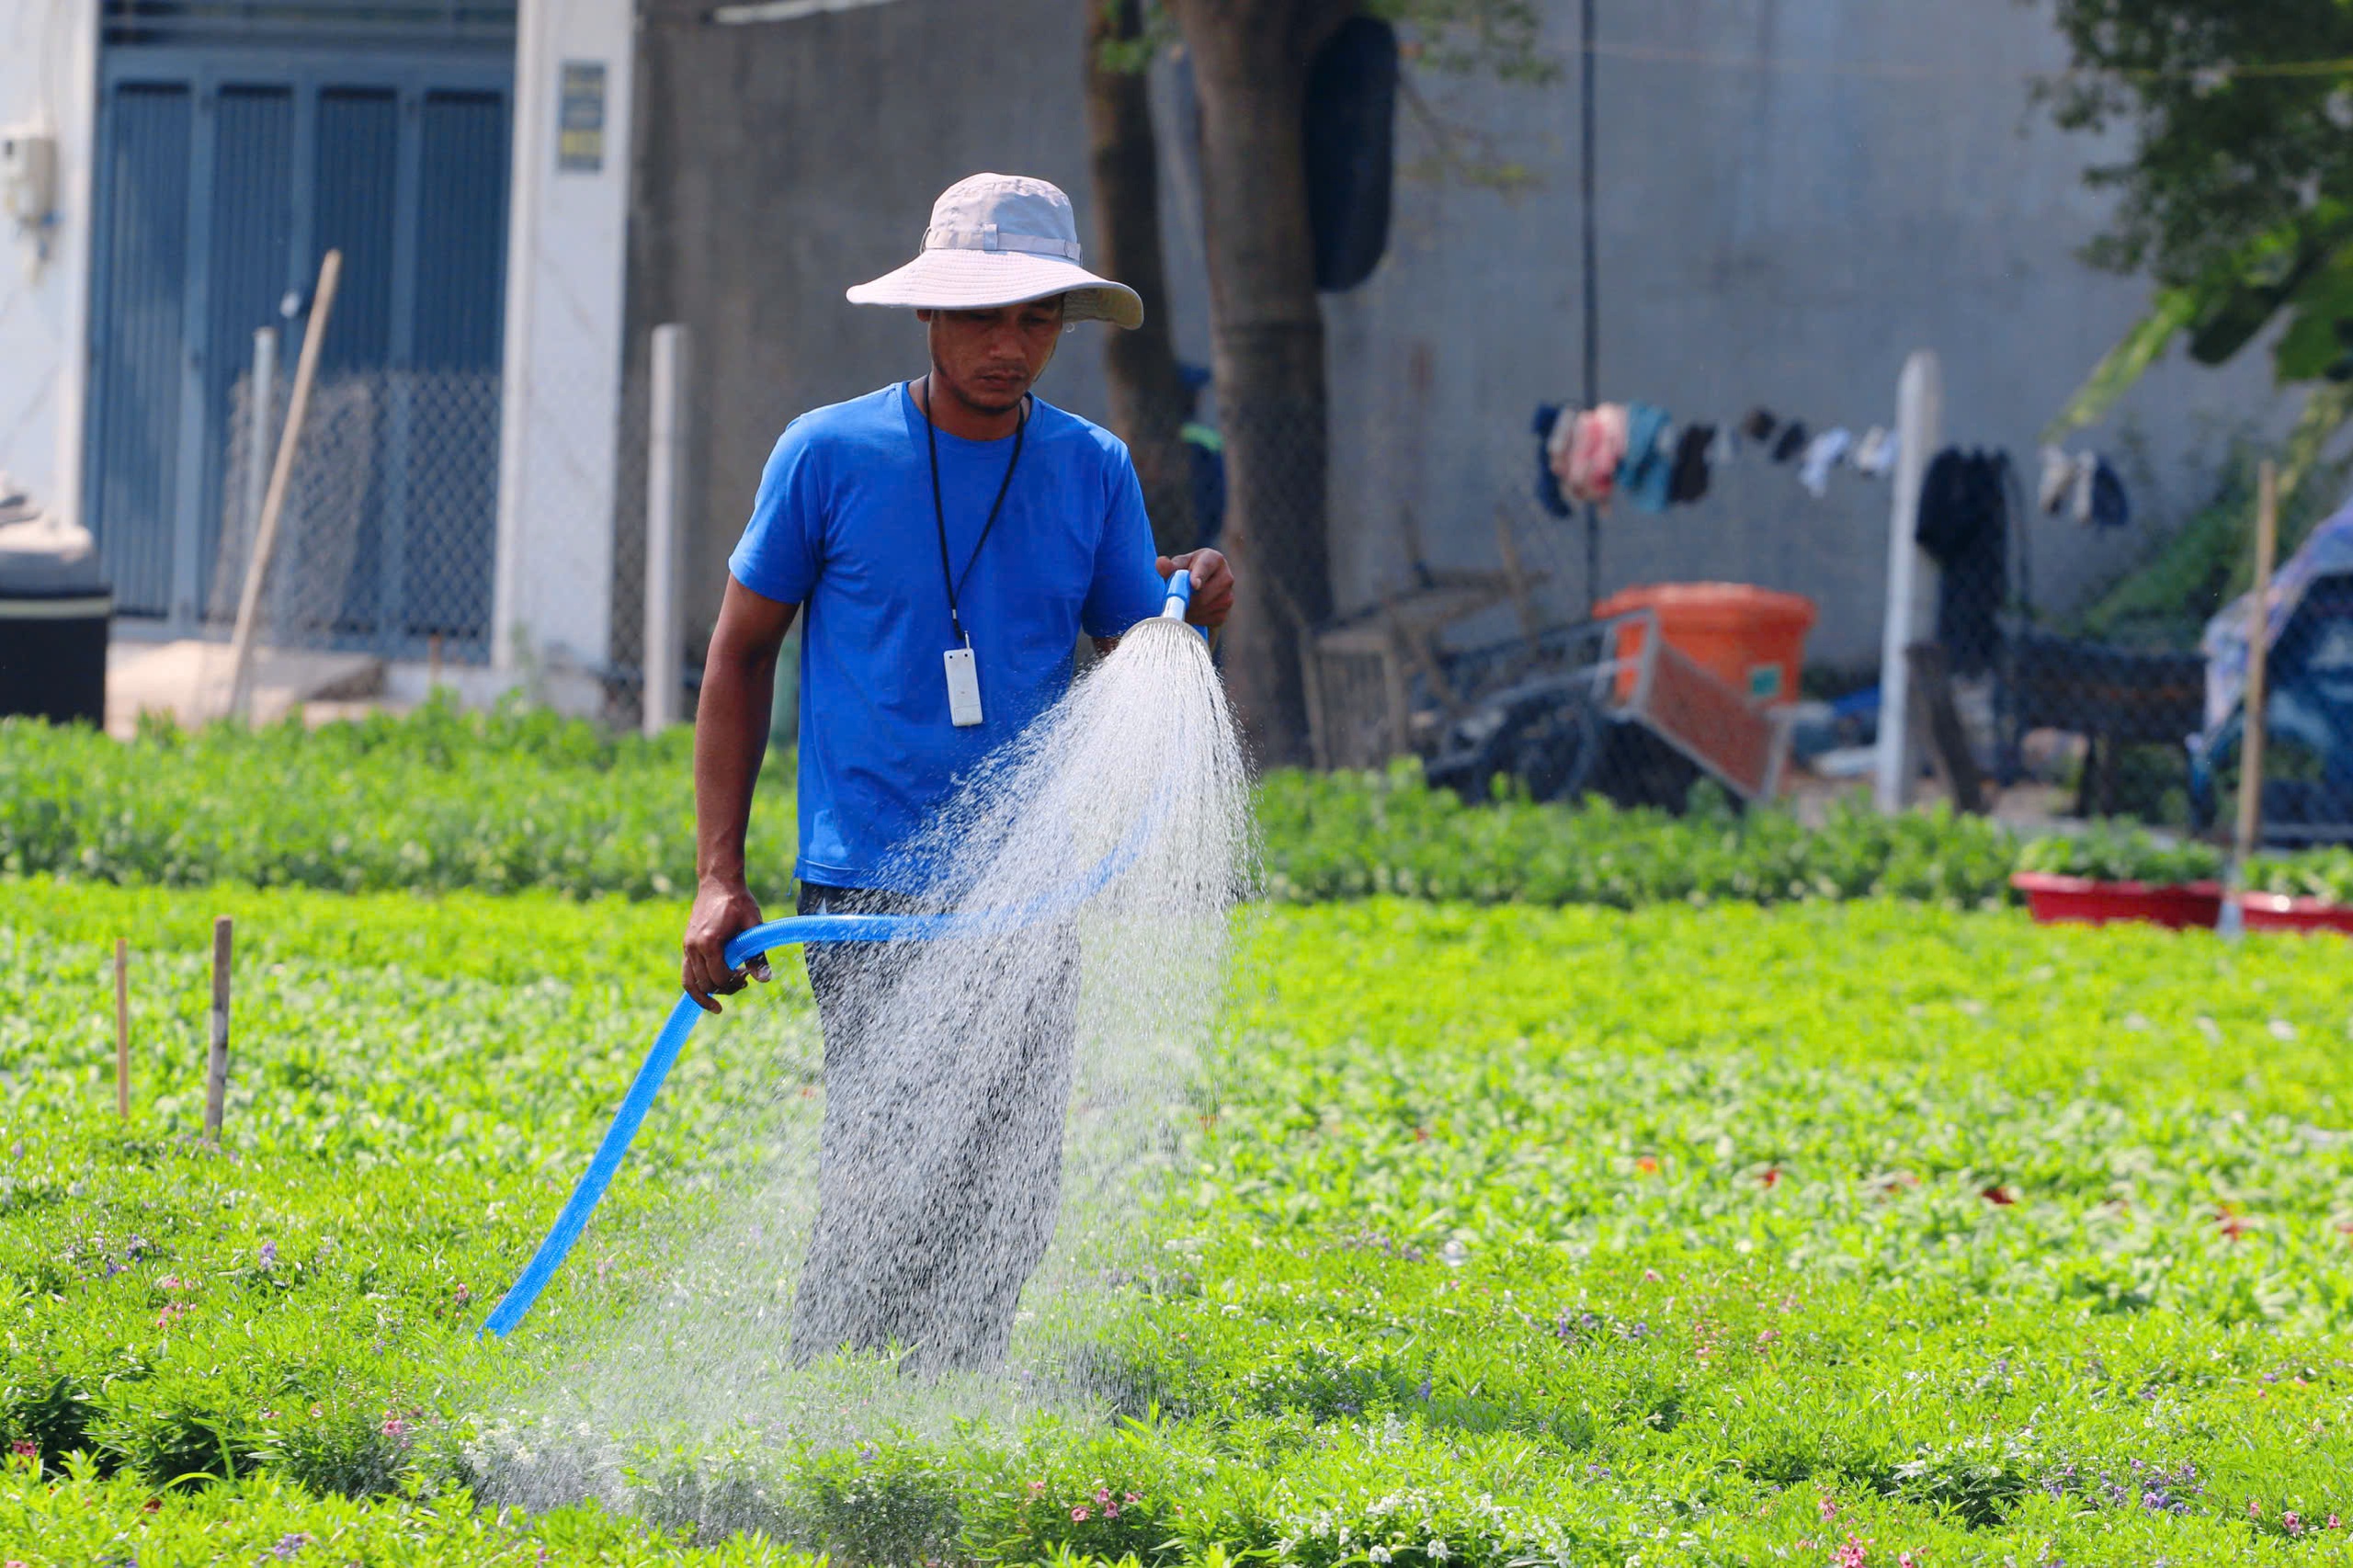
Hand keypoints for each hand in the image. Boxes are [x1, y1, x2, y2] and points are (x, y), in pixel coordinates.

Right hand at [683, 877, 770, 1012]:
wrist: (719, 882)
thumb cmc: (738, 902)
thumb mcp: (753, 926)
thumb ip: (757, 955)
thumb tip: (765, 980)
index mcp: (709, 943)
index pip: (719, 977)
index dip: (734, 983)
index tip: (747, 976)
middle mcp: (693, 947)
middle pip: (705, 984)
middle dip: (724, 989)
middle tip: (743, 980)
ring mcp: (687, 946)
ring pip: (691, 983)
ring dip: (708, 992)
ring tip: (723, 997)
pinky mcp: (687, 945)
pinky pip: (687, 973)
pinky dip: (696, 985)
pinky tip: (710, 991)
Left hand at [1156, 548, 1234, 628]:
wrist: (1200, 587)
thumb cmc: (1187, 572)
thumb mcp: (1178, 566)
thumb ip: (1169, 566)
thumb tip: (1161, 562)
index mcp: (1214, 559)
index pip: (1206, 567)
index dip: (1199, 576)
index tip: (1194, 585)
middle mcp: (1226, 577)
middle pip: (1203, 595)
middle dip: (1186, 599)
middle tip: (1174, 599)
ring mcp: (1228, 597)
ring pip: (1202, 609)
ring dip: (1188, 610)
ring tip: (1183, 602)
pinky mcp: (1224, 614)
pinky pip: (1205, 621)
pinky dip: (1194, 618)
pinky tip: (1191, 611)